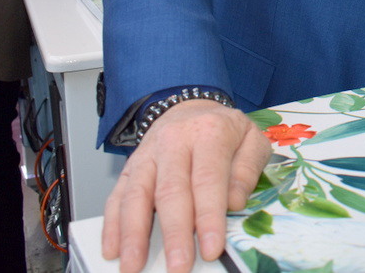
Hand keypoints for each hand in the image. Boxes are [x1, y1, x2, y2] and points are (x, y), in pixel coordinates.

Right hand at [102, 99, 272, 272]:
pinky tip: (113, 249)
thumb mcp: (251, 139)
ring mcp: (147, 154)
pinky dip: (112, 224)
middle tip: (178, 266)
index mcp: (209, 133)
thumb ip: (248, 170)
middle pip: (170, 190)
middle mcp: (174, 142)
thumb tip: (234, 202)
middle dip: (173, 232)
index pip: (207, 179)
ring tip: (134, 266)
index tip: (210, 248)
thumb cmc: (223, 131)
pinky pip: (117, 195)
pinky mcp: (130, 166)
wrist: (190, 107)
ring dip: (134, 234)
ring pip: (136, 194)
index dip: (208, 216)